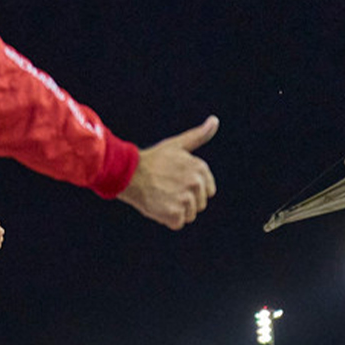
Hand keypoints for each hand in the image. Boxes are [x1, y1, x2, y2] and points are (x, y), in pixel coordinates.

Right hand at [117, 115, 217, 229]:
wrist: (129, 174)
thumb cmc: (153, 160)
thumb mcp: (178, 145)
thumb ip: (199, 136)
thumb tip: (215, 120)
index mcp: (201, 168)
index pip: (208, 191)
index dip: (191, 189)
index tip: (176, 181)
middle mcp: (196, 183)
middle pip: (200, 204)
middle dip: (185, 201)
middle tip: (166, 189)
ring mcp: (186, 199)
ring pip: (189, 215)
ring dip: (176, 211)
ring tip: (162, 197)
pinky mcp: (175, 213)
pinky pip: (178, 223)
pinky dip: (167, 219)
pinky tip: (157, 205)